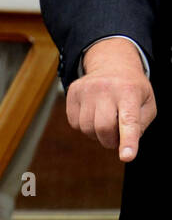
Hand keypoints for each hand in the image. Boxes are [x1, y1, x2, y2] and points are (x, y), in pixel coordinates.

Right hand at [65, 37, 155, 161]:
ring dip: (97, 134)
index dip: (128, 140)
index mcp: (130, 91)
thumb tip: (125, 144)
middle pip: (104, 129)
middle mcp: (107, 88)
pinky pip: (75, 124)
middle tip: (117, 136)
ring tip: (105, 121)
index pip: (129, 120)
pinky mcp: (73, 93)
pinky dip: (85, 126)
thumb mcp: (147, 102)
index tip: (127, 156)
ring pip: (87, 129)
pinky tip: (93, 114)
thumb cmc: (132, 89)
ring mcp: (87, 89)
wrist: (112, 63)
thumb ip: (140, 126)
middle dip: (110, 141)